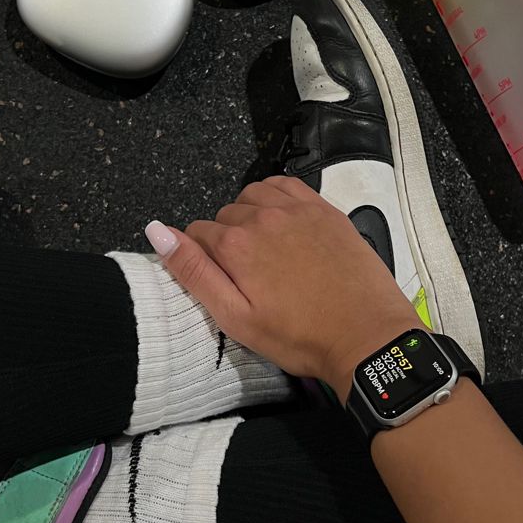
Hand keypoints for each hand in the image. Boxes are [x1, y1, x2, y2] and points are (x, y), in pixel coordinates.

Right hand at [146, 176, 419, 402]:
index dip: (202, 259)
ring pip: (253, 196)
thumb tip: (155, 231)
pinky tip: (284, 222)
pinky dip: (276, 197)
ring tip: (265, 250)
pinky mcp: (325, 209)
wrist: (367, 336)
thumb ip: (194, 272)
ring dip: (250, 215)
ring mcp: (297, 208)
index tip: (223, 282)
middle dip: (227, 240)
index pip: (195, 235)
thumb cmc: (299, 337)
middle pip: (224, 216)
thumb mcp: (236, 318)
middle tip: (248, 276)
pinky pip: (287, 185)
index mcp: (235, 244)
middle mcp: (263, 215)